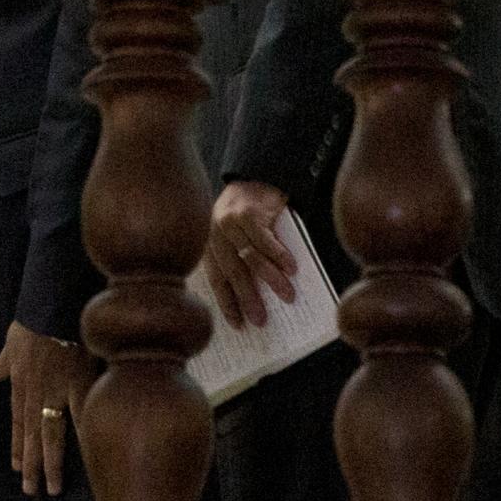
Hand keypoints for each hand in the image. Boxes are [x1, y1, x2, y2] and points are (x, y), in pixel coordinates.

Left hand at [0, 320, 97, 496]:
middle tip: (31, 489)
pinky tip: (85, 455)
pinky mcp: (77, 381)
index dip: (17, 445)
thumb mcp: (10, 342)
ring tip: (53, 486)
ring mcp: (56, 390)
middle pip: (31, 435)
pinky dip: (82, 433)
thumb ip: (1, 364)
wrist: (52, 305)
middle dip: (31, 464)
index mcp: (20, 383)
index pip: (17, 422)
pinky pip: (80, 413)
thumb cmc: (32, 319)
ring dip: (51, 462)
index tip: (16, 466)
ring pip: (51, 433)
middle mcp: (36, 393)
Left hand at [203, 180, 296, 328]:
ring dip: (271, 279)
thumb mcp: (234, 236)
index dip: (228, 303)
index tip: (239, 325)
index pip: (217, 279)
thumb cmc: (246, 212)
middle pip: (233, 272)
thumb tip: (259, 298)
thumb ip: (239, 259)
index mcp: (209, 243)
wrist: (255, 175)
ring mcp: (230, 221)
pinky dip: (279, 255)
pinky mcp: (248, 212)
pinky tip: (291, 268)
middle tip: (261, 319)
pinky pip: (265, 239)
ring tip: (287, 296)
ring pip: (251, 257)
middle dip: (248, 298)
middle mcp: (215, 233)